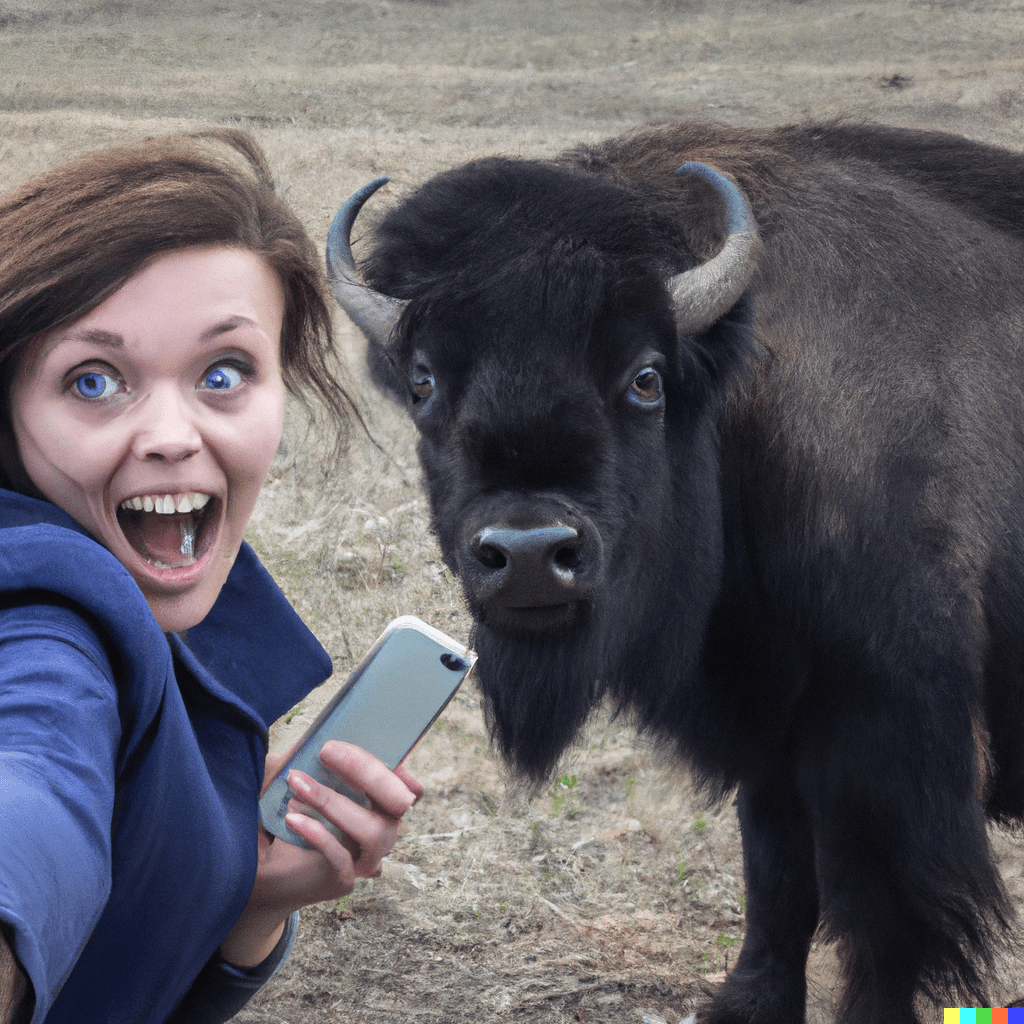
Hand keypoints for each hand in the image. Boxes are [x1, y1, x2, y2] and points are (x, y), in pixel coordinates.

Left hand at [219, 742, 422, 966]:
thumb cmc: (285, 811)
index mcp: (379, 803)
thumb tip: (320, 730)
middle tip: (327, 750)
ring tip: (297, 785)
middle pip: (399, 801)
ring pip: (373, 831)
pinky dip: (317, 833)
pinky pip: (341, 857)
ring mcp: (367, 858)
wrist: (260, 864)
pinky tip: (291, 818)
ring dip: (333, 801)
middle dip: (366, 771)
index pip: (408, 785)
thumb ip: (312, 754)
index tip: (355, 743)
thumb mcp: (299, 775)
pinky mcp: (343, 880)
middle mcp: (382, 829)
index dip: (393, 765)